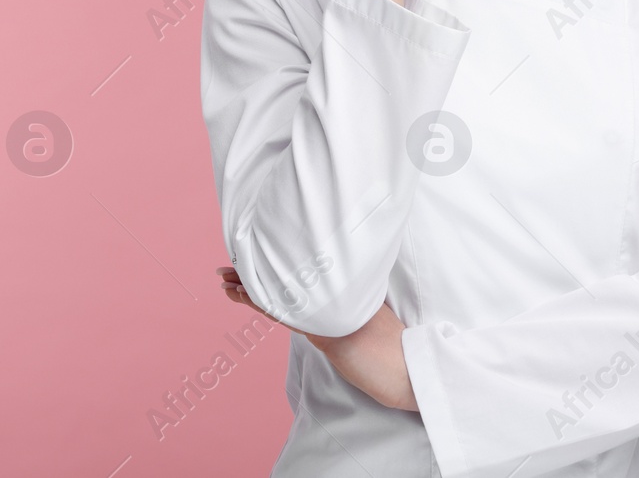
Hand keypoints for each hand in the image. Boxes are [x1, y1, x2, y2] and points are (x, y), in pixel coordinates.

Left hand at [216, 266, 418, 411]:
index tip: (249, 267)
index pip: (301, 281)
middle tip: (224, 269)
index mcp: (343, 296)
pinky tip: (240, 294)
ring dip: (249, 285)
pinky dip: (260, 300)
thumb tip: (332, 325)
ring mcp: (331, 313)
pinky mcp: (328, 332)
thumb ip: (346, 321)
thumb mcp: (366, 331)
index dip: (274, 272)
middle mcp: (335, 298)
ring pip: (282, 294)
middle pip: (288, 282)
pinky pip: (286, 312)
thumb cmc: (396, 356)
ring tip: (224, 279)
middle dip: (254, 275)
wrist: (414, 371)